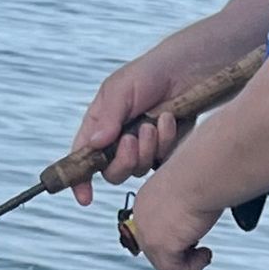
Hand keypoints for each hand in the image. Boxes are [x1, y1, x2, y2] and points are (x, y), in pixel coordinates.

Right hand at [66, 47, 201, 206]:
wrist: (188, 72)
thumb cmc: (150, 74)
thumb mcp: (122, 88)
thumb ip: (107, 116)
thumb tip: (94, 144)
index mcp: (101, 125)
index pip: (84, 157)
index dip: (81, 179)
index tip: (84, 197)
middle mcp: (119, 140)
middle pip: (113, 173)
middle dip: (123, 161)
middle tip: (132, 140)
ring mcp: (144, 149)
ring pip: (139, 170)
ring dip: (147, 148)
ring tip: (154, 122)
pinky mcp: (166, 152)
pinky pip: (162, 162)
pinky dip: (165, 142)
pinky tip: (169, 120)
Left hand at [120, 164, 221, 269]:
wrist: (201, 172)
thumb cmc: (202, 174)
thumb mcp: (189, 190)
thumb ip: (185, 207)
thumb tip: (197, 220)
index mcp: (145, 201)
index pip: (154, 232)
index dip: (175, 242)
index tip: (196, 239)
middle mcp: (141, 216)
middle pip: (156, 252)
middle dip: (180, 254)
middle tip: (202, 248)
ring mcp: (147, 232)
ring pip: (164, 264)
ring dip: (188, 263)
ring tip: (205, 252)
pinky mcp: (159, 245)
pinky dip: (193, 267)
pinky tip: (206, 252)